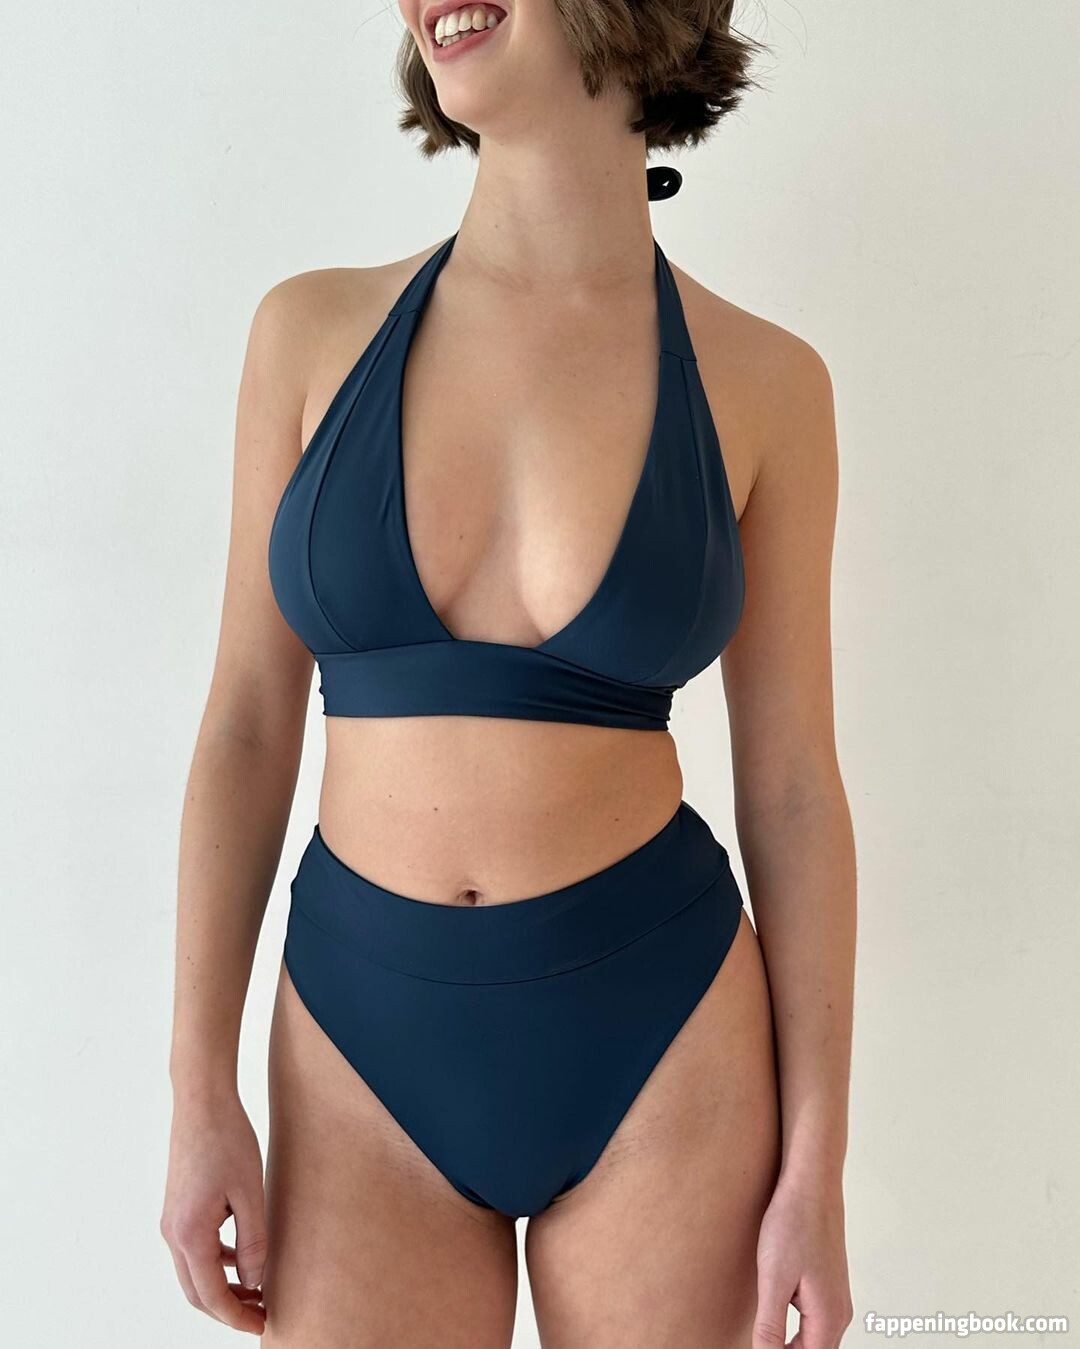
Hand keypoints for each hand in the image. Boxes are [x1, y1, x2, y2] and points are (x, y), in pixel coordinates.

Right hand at [160, 1089, 267, 1335]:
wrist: (201, 1102)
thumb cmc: (228, 1140)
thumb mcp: (251, 1192)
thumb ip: (253, 1241)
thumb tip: (254, 1281)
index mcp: (190, 1234)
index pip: (211, 1295)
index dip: (236, 1316)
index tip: (261, 1326)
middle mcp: (173, 1233)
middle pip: (196, 1292)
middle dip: (227, 1309)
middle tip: (260, 1315)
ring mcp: (171, 1221)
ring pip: (193, 1273)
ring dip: (221, 1288)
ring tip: (256, 1291)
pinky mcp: (177, 1209)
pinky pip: (193, 1251)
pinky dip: (215, 1265)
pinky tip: (242, 1259)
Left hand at [752, 1172, 852, 1347]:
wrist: (811, 1184)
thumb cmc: (793, 1224)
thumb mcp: (773, 1279)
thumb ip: (770, 1326)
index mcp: (828, 1317)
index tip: (757, 1348)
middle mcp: (838, 1312)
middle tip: (758, 1342)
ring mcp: (835, 1297)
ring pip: (814, 1338)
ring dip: (791, 1344)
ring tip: (764, 1337)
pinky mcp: (827, 1283)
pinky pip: (813, 1319)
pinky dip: (795, 1328)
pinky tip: (775, 1316)